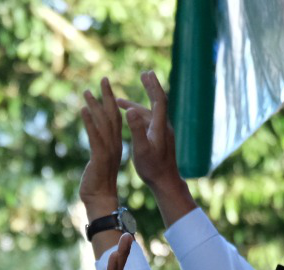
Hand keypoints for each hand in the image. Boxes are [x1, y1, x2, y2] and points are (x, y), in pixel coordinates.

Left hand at [78, 77, 123, 209]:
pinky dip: (89, 122)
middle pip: (112, 115)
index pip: (116, 118)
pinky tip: (83, 110)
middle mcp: (114, 144)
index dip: (112, 102)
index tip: (107, 87)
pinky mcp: (99, 157)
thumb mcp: (99, 162)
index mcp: (115, 144)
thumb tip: (96, 144)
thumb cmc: (98, 184)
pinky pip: (95, 136)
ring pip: (103, 123)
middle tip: (103, 78)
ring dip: (95, 106)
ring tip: (87, 91)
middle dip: (107, 96)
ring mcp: (108, 150)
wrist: (100, 200)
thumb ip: (100, 150)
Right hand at [117, 70, 179, 189]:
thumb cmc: (152, 168)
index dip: (153, 86)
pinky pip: (147, 122)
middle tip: (144, 74)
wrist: (165, 181)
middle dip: (150, 87)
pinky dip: (137, 116)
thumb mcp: (141, 149)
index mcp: (160, 126)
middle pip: (158, 101)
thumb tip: (130, 110)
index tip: (146, 74)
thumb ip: (136, 129)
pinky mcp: (158, 139)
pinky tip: (127, 120)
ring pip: (149, 113)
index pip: (159, 100)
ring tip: (118, 102)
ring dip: (136, 105)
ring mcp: (161, 133)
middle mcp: (163, 126)